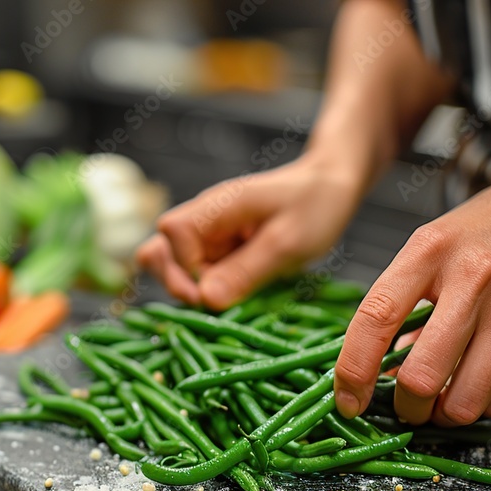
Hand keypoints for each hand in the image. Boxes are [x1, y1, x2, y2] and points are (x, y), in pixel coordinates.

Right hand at [136, 155, 361, 309]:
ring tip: (224, 301)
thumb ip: (246, 271)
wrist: (330, 188)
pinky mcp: (218, 252)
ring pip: (171, 267)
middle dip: (180, 284)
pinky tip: (231, 297)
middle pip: (160, 252)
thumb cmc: (314, 205)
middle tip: (216, 303)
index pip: (172, 235)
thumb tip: (205, 300)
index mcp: (216, 207)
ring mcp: (208, 237)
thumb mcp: (288, 242)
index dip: (186, 267)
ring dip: (191, 290)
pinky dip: (207, 291)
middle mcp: (203, 220)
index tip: (214, 289)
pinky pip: (196, 275)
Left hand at [334, 170, 490, 425]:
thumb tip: (381, 372)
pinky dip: (481, 405)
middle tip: (406, 404)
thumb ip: (405, 302)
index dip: (354, 371)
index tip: (348, 400)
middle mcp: (473, 279)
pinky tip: (477, 383)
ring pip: (464, 401)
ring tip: (442, 398)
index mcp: (430, 251)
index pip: (375, 319)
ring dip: (444, 414)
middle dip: (407, 407)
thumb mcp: (437, 243)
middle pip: (421, 376)